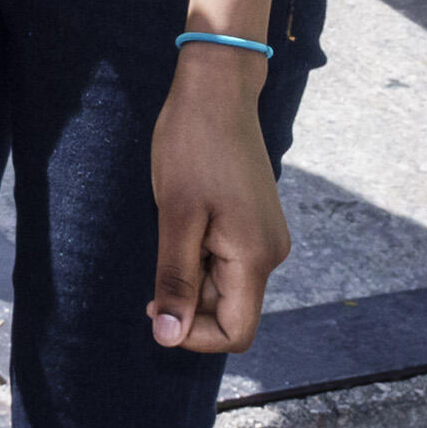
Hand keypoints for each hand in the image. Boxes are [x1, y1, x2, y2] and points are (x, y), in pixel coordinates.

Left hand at [147, 44, 288, 353]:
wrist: (217, 89)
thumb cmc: (192, 145)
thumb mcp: (176, 216)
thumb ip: (175, 280)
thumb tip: (169, 338)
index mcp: (256, 257)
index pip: (235, 333)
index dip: (193, 335)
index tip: (156, 305)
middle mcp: (270, 253)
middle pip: (230, 311)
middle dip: (189, 301)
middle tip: (157, 259)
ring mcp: (265, 237)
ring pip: (226, 286)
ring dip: (192, 275)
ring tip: (173, 230)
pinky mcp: (255, 222)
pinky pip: (228, 261)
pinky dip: (201, 256)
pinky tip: (185, 222)